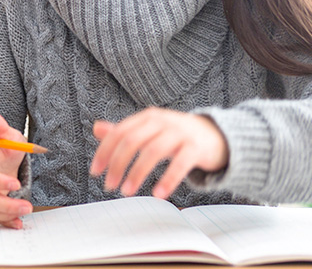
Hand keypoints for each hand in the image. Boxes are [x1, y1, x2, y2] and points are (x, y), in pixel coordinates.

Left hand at [90, 108, 227, 199]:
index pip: (119, 132)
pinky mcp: (196, 148)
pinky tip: (157, 194)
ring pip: (153, 152)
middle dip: (117, 164)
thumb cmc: (176, 135)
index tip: (95, 171)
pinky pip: (180, 164)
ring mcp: (180, 133)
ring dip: (137, 173)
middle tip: (109, 185)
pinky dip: (167, 180)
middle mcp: (162, 121)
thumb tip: (96, 128)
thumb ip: (124, 131)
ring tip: (127, 191)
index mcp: (147, 117)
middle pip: (132, 141)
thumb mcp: (150, 130)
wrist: (216, 135)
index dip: (105, 151)